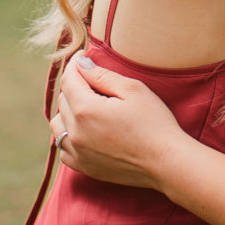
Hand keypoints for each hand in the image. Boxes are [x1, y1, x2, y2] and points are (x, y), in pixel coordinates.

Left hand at [52, 55, 188, 189]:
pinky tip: (84, 131)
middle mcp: (76, 132)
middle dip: (74, 86)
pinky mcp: (84, 167)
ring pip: (58, 124)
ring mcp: (78, 153)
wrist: (166, 161)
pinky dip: (69, 136)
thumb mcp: (133, 90)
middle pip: (63, 100)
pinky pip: (63, 148)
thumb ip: (102, 75)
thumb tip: (81, 64)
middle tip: (93, 81)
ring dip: (67, 111)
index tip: (82, 57)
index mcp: (85, 110)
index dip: (74, 65)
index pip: (68, 80)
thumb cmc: (154, 123)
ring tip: (87, 106)